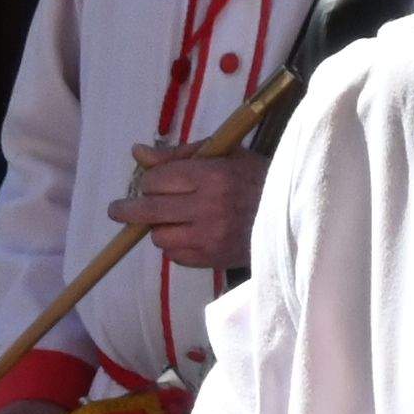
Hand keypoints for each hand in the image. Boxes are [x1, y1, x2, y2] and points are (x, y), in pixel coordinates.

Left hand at [109, 145, 265, 273]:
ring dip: (160, 228)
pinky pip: (175, 256)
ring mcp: (211, 237)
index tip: (153, 183)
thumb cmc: (257, 178)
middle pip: (148, 211)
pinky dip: (176, 246)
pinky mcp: (213, 260)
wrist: (295, 216)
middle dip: (127, 210)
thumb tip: (138, 153)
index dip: (150, 181)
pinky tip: (191, 236)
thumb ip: (179, 154)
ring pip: (159, 236)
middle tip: (117, 210)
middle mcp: (209, 207)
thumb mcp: (225, 154)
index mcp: (212, 175)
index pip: (156, 181)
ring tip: (174, 221)